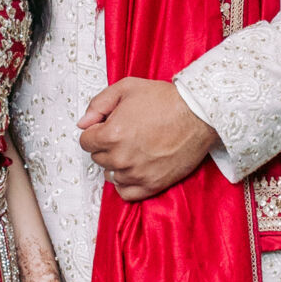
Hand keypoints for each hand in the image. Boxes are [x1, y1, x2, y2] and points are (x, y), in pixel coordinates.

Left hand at [78, 77, 216, 201]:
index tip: (108, 126)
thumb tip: (82, 124)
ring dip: (117, 164)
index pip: (85, 142)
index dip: (96, 131)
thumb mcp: (126, 88)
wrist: (198, 115)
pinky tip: (134, 169)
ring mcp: (136, 174)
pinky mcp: (152, 185)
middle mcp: (121, 157)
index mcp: (111, 134)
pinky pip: (125, 193)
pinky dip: (126, 183)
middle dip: (106, 146)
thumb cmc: (165, 100)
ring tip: (133, 149)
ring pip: (110, 175)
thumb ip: (98, 104)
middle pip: (98, 158)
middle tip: (125, 134)